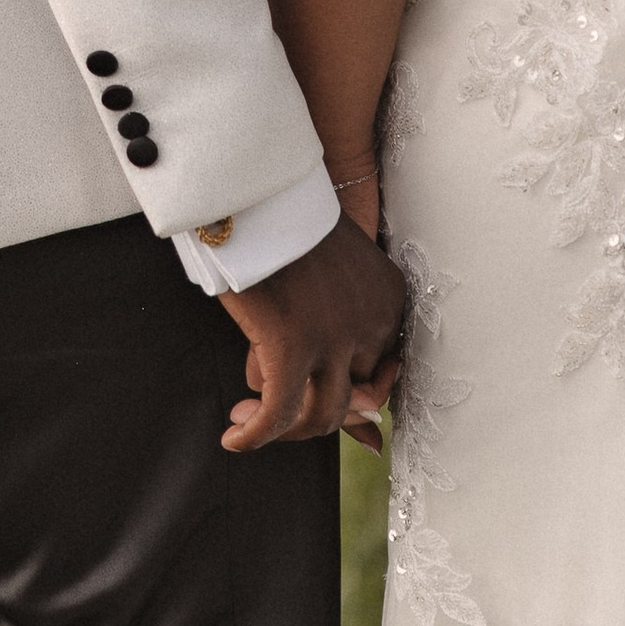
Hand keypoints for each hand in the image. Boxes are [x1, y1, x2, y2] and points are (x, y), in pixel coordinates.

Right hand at [216, 214, 404, 453]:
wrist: (256, 187)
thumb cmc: (287, 222)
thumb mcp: (334, 269)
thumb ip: (346, 325)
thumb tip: (366, 422)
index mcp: (389, 299)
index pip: (378, 373)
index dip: (345, 392)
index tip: (316, 398)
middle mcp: (373, 322)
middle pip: (353, 397)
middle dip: (312, 408)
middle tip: (270, 405)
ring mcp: (336, 336)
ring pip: (322, 415)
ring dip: (285, 429)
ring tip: (247, 418)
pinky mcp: (292, 345)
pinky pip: (277, 413)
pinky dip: (256, 435)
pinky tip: (235, 438)